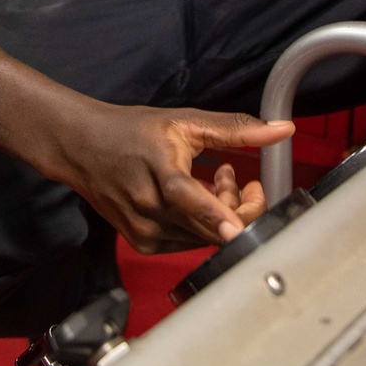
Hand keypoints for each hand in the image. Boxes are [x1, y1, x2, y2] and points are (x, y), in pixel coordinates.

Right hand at [59, 103, 293, 254]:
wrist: (82, 147)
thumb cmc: (131, 131)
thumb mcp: (185, 121)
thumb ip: (237, 129)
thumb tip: (283, 129)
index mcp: (160, 172)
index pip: (193, 201)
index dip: (221, 217)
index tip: (242, 226)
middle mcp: (150, 208)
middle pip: (209, 225)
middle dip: (237, 206)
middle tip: (237, 177)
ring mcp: (144, 231)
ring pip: (201, 236)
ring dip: (220, 213)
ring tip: (214, 178)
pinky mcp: (142, 244)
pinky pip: (187, 242)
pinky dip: (201, 223)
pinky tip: (196, 197)